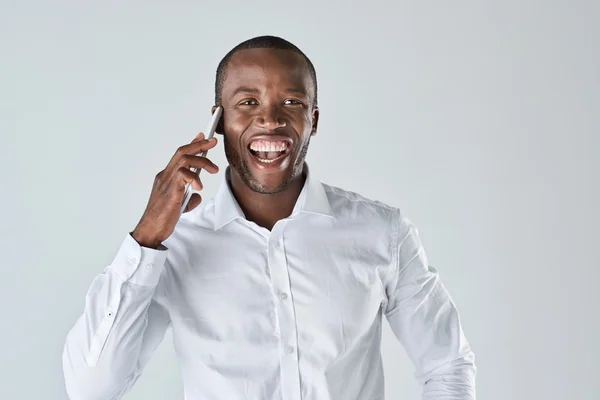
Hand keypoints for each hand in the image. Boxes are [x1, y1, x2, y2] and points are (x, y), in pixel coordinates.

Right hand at [132, 132, 218, 247]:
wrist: (150, 230)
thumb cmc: (162, 218)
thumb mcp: (179, 205)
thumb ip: (188, 196)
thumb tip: (197, 194)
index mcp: (166, 178)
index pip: (179, 156)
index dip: (191, 144)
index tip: (202, 137)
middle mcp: (165, 176)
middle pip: (182, 152)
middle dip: (199, 145)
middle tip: (212, 142)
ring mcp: (166, 183)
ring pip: (185, 160)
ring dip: (202, 161)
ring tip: (214, 169)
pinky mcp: (171, 191)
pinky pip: (184, 176)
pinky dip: (195, 179)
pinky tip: (199, 188)